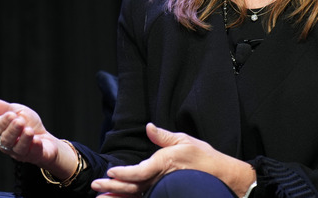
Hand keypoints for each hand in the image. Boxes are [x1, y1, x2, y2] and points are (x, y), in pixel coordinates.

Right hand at [0, 98, 69, 174]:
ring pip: (19, 149)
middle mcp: (9, 145)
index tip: (11, 114)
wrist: (47, 137)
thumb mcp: (18, 111)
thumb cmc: (29, 124)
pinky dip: (35, 147)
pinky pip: (33, 153)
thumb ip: (3, 108)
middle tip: (20, 122)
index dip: (3, 122)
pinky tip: (37, 140)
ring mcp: (21, 153)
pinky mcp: (35, 156)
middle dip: (13, 130)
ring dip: (24, 139)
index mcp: (2, 133)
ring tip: (29, 131)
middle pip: (6, 140)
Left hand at [91, 123, 254, 196]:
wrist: (221, 176)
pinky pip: (145, 197)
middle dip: (113, 187)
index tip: (111, 172)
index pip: (140, 172)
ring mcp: (162, 188)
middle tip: (97, 186)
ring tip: (102, 196)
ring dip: (119, 195)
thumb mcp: (185, 141)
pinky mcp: (164, 192)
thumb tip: (149, 127)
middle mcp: (161, 179)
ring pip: (137, 194)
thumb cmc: (204, 158)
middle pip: (133, 186)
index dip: (124, 173)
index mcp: (164, 164)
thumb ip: (164, 136)